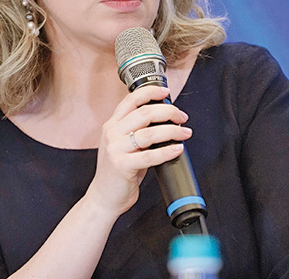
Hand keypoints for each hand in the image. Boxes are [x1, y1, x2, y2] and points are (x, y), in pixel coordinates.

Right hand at [84, 86, 191, 218]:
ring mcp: (115, 149)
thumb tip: (165, 118)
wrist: (104, 196)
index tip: (166, 93)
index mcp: (112, 124)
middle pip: (145, 113)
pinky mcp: (122, 166)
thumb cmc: (118, 170)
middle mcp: (112, 133)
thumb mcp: (122, 144)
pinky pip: (150, 156)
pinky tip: (177, 148)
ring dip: (172, 131)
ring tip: (185, 133)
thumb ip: (137, 130)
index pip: (131, 100)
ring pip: (149, 133)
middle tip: (182, 117)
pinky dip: (167, 151)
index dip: (150, 92)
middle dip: (168, 112)